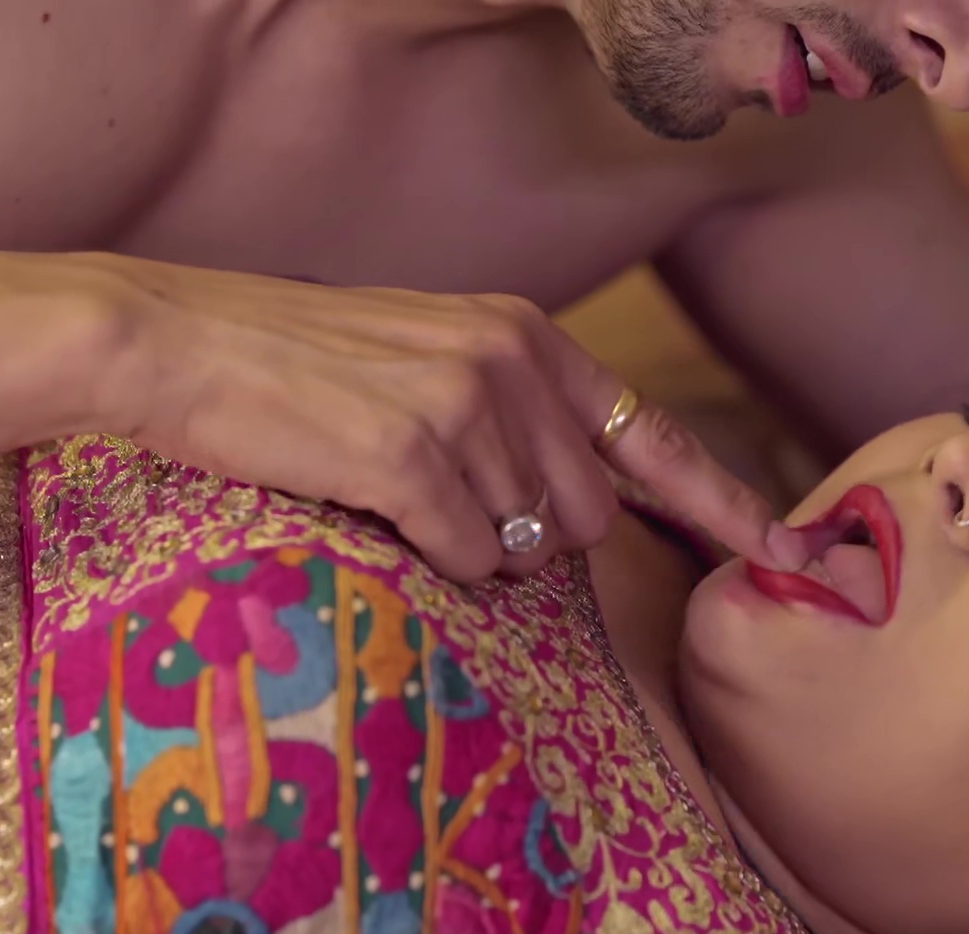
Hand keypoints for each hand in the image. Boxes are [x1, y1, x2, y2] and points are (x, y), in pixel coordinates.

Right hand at [92, 257, 808, 581]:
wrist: (177, 340)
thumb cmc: (296, 365)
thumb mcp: (426, 358)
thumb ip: (513, 416)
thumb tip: (572, 520)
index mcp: (526, 338)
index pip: (656, 436)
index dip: (729, 503)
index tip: (791, 548)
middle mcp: (512, 363)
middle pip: (589, 518)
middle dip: (536, 540)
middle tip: (444, 504)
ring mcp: (466, 407)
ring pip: (528, 547)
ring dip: (473, 548)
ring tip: (393, 492)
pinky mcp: (412, 455)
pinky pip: (470, 559)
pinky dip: (434, 558)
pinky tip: (375, 508)